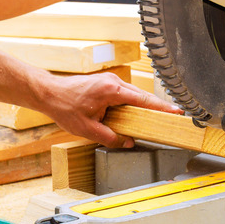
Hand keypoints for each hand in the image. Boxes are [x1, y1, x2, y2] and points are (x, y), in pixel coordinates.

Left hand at [36, 72, 181, 147]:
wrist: (48, 92)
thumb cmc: (64, 107)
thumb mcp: (86, 128)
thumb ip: (109, 137)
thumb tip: (127, 143)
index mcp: (112, 90)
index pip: (143, 99)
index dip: (161, 107)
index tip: (176, 112)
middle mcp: (114, 81)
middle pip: (143, 95)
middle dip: (158, 106)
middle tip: (174, 116)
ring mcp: (111, 80)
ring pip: (135, 94)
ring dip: (146, 104)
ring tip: (159, 116)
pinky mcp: (107, 83)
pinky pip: (127, 93)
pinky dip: (135, 102)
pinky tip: (139, 112)